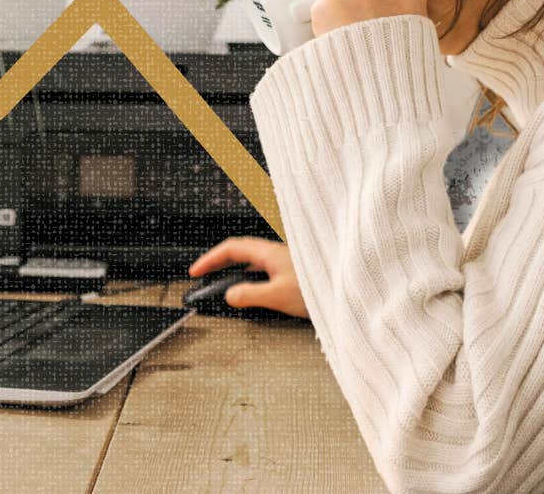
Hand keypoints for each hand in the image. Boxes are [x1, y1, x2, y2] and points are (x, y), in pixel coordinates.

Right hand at [186, 236, 308, 318]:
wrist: (348, 290)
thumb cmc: (319, 286)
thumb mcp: (278, 294)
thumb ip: (250, 295)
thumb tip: (229, 295)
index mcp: (269, 253)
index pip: (231, 249)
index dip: (210, 259)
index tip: (196, 270)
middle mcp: (277, 253)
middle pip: (240, 252)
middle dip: (219, 263)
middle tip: (204, 275)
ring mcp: (286, 262)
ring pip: (253, 261)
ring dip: (235, 271)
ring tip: (224, 285)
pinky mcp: (294, 272)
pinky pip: (264, 270)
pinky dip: (251, 278)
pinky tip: (253, 292)